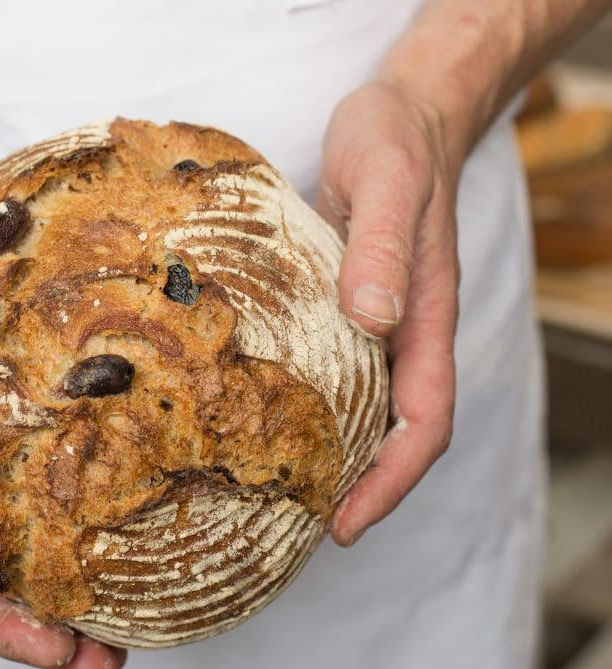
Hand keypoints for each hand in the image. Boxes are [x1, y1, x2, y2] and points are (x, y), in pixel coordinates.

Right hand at [0, 256, 124, 668]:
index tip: (55, 651)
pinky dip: (81, 497)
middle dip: (52, 632)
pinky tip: (126, 518)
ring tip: (134, 617)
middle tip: (108, 665)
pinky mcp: (9, 428)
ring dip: (80, 580)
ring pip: (33, 538)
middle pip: (0, 587)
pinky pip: (46, 469)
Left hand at [316, 80, 460, 546]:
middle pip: (393, 434)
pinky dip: (312, 407)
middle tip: (298, 527)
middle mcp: (402, 333)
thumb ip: (381, 249)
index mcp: (424, 320)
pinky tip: (269, 417)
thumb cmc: (396, 146)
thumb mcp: (385, 185)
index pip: (423, 424)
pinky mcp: (344, 305)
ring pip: (363, 410)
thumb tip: (372, 319)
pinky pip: (336, 372)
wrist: (398, 116)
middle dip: (358, 488)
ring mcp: (375, 322)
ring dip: (333, 456)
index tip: (345, 524)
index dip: (390, 483)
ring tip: (279, 493)